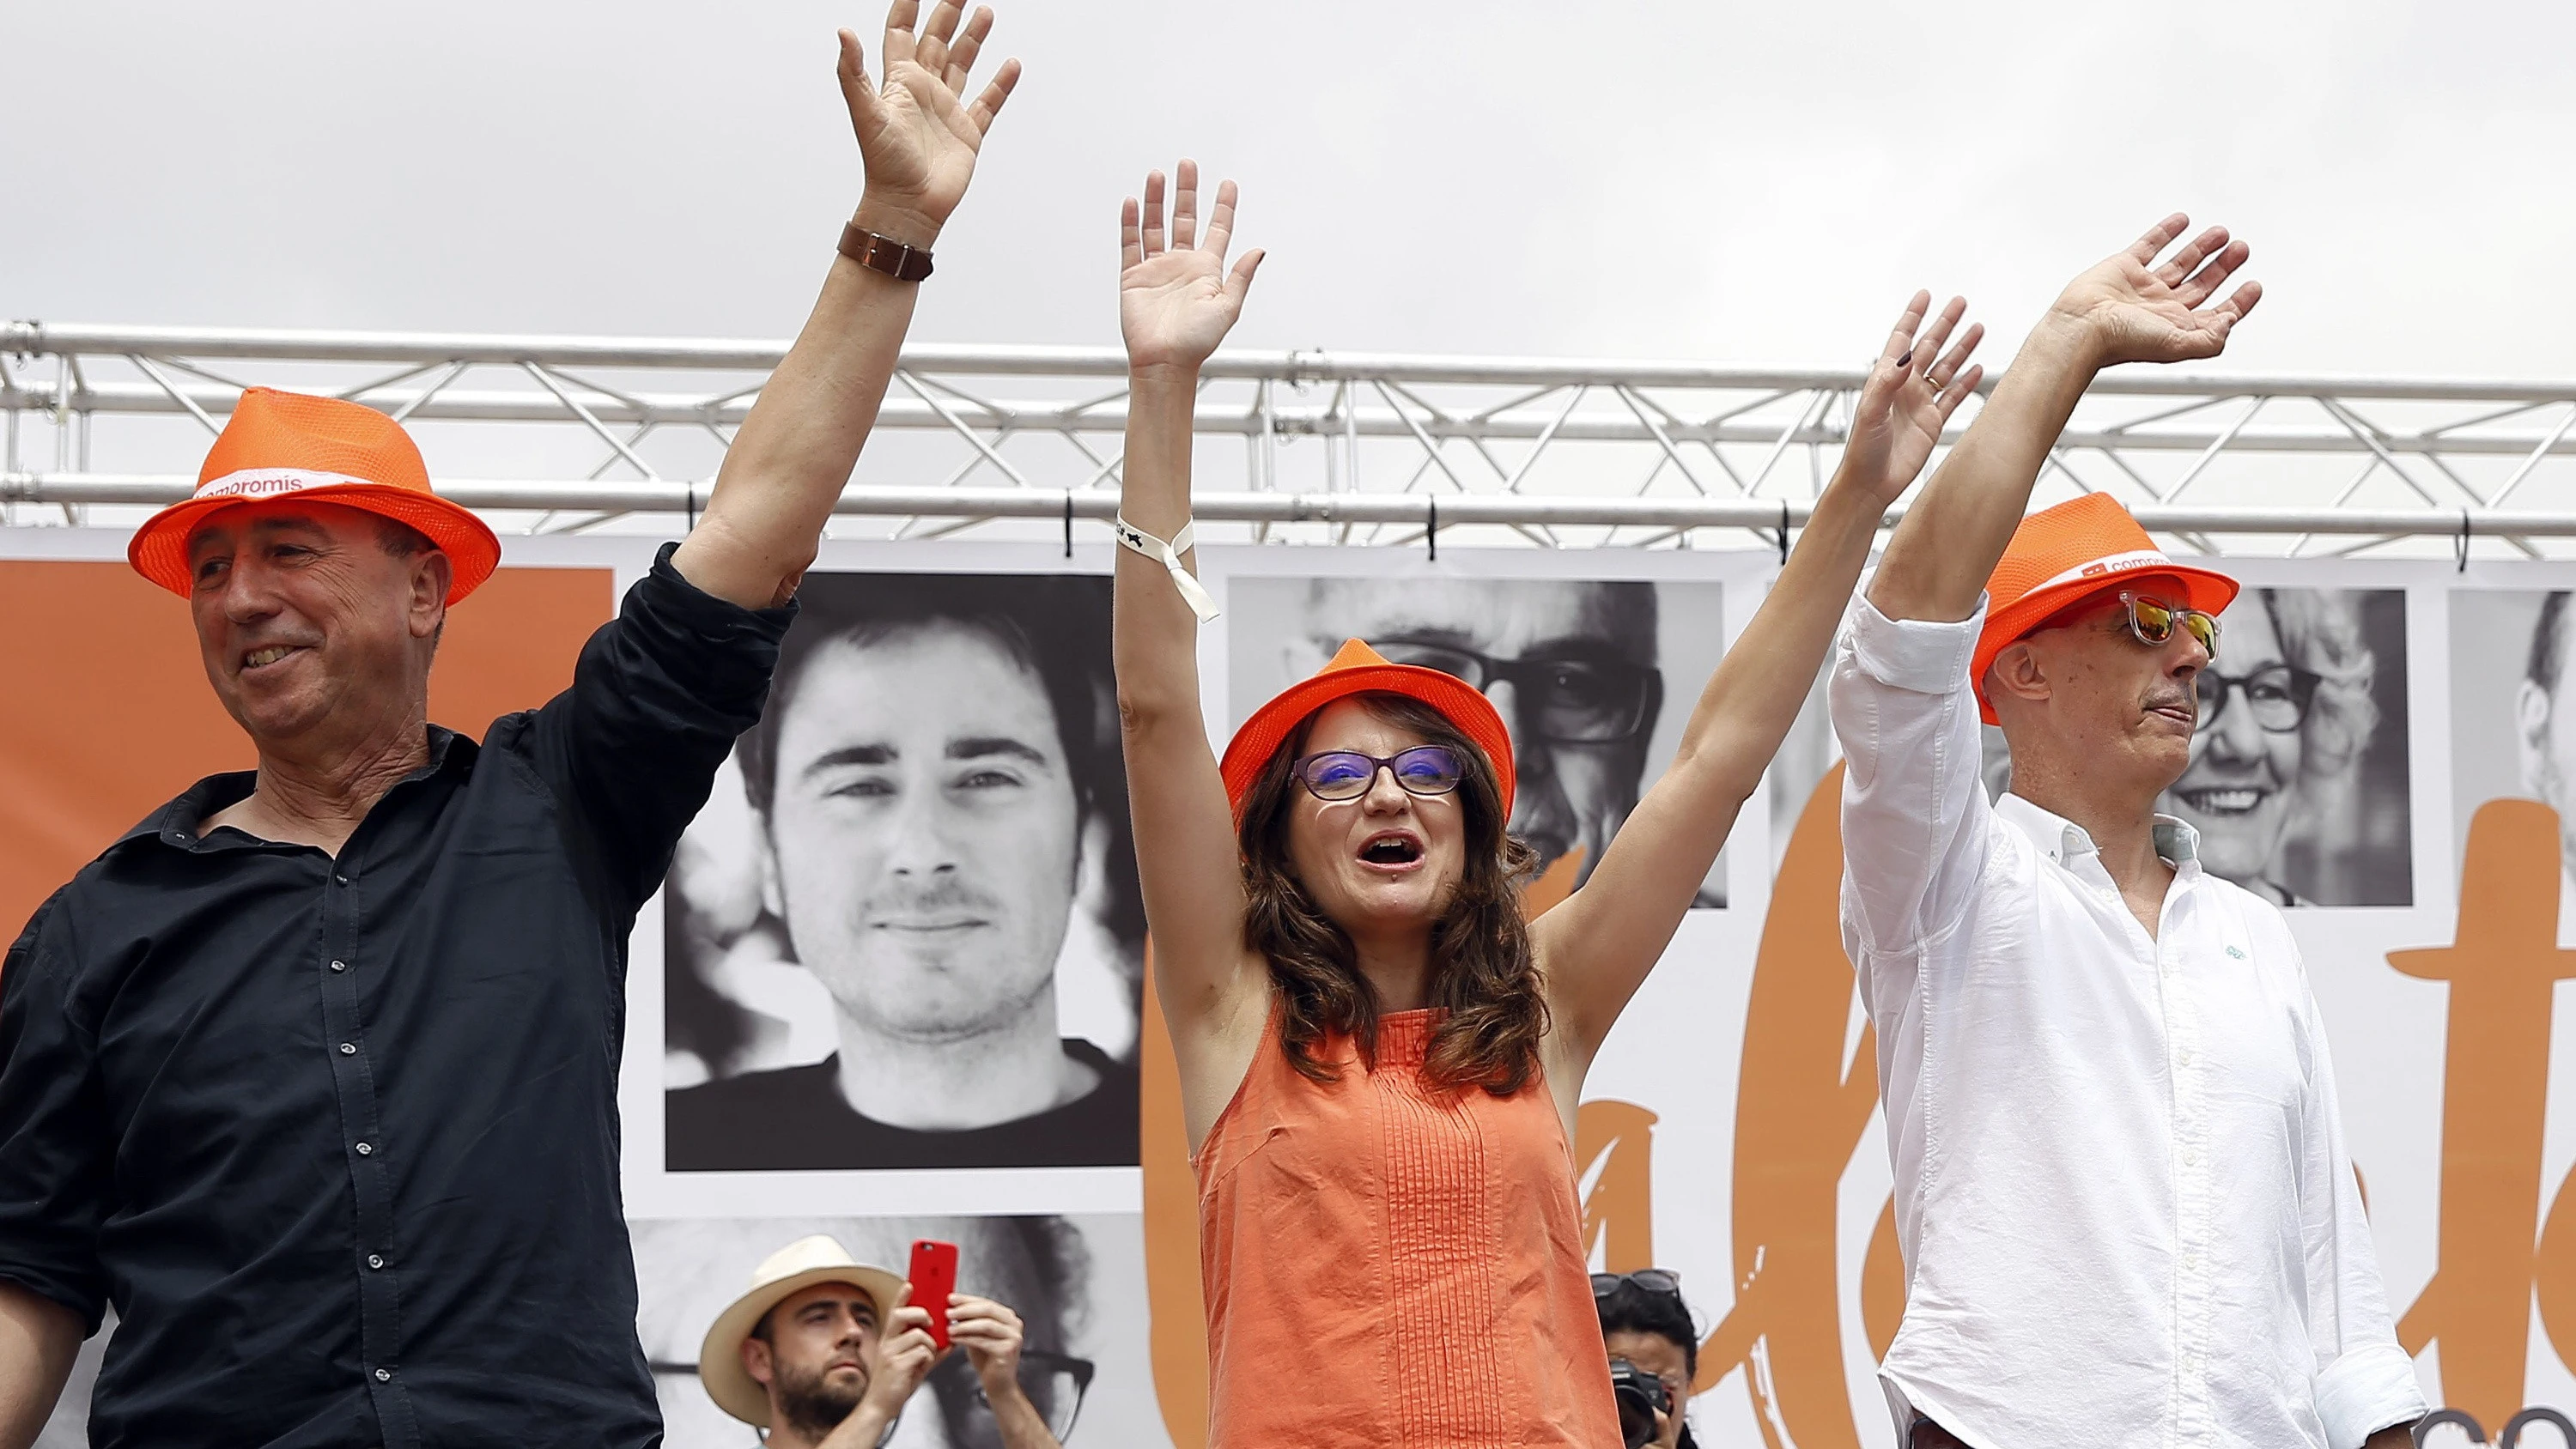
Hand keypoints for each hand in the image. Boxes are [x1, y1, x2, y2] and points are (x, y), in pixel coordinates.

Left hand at [837, 1, 1022, 245]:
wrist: (908, 207)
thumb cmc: (883, 165)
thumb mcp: (865, 112)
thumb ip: (853, 73)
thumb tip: (843, 32)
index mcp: (899, 82)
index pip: (901, 32)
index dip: (908, 7)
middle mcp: (924, 91)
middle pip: (937, 40)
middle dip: (948, 12)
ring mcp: (947, 110)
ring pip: (962, 64)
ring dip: (973, 38)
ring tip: (986, 12)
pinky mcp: (968, 131)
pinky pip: (988, 101)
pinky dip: (1001, 83)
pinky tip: (1011, 64)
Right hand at [860, 1285, 939, 1417]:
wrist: (880, 1407)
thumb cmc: (895, 1386)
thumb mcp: (915, 1365)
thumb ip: (930, 1353)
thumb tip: (948, 1343)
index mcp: (891, 1340)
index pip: (895, 1312)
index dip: (902, 1297)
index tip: (911, 1284)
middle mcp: (888, 1343)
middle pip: (902, 1315)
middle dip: (921, 1314)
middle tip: (930, 1323)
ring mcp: (890, 1353)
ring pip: (918, 1335)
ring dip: (929, 1344)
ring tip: (926, 1357)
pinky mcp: (897, 1365)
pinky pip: (921, 1352)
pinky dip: (927, 1358)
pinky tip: (921, 1367)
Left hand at [945, 1293, 1026, 1393]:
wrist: (998, 1383)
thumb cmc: (987, 1359)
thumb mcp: (977, 1335)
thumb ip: (969, 1321)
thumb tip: (952, 1308)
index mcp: (1007, 1316)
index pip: (985, 1302)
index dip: (967, 1299)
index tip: (951, 1299)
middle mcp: (1014, 1324)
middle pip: (987, 1309)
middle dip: (965, 1309)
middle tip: (948, 1312)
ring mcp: (1013, 1336)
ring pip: (986, 1324)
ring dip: (964, 1325)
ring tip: (949, 1328)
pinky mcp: (1008, 1350)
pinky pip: (983, 1340)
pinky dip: (966, 1338)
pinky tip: (955, 1339)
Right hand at [1121, 160, 1263, 374]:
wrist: (1164, 361)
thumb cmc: (1196, 342)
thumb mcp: (1228, 307)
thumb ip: (1241, 276)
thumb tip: (1259, 251)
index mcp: (1206, 271)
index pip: (1217, 230)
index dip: (1224, 207)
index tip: (1228, 184)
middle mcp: (1182, 265)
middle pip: (1184, 218)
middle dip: (1186, 192)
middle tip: (1187, 165)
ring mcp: (1157, 269)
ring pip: (1155, 225)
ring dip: (1156, 200)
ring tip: (1157, 176)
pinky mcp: (1134, 277)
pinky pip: (1131, 243)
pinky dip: (1130, 223)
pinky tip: (1132, 203)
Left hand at [1833, 291, 1984, 511]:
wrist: (1871, 484)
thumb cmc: (1862, 451)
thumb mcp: (1870, 413)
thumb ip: (1886, 385)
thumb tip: (1904, 359)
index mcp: (1886, 380)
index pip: (1901, 340)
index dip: (1913, 317)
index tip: (1925, 295)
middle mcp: (1904, 388)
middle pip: (1929, 347)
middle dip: (1944, 324)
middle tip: (1960, 303)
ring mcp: (1920, 404)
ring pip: (1945, 369)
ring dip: (1961, 349)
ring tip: (1977, 328)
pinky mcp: (1932, 423)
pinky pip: (1953, 397)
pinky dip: (1966, 382)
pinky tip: (1978, 369)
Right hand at [2047, 214, 2260, 366]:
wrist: (2081, 327)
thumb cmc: (2119, 341)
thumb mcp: (2176, 346)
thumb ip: (2210, 340)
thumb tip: (2230, 322)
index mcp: (2176, 327)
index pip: (2217, 312)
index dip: (2238, 301)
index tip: (2253, 286)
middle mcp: (2162, 307)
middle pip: (2203, 283)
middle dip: (2225, 266)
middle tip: (2241, 249)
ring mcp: (2143, 286)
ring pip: (2181, 263)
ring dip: (2203, 248)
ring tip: (2222, 233)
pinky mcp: (2124, 267)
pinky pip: (2150, 245)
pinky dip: (2166, 232)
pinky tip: (2181, 222)